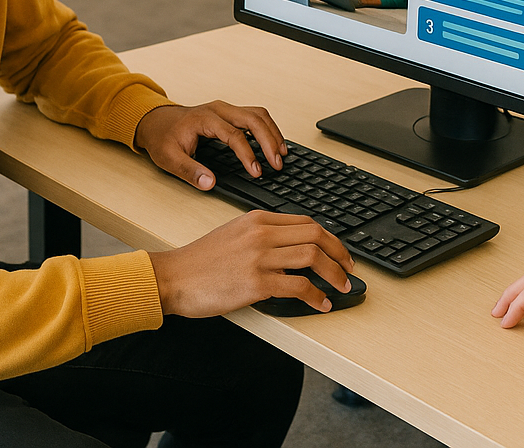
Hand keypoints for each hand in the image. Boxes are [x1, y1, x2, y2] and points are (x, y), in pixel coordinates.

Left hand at [134, 101, 286, 190]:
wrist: (155, 120)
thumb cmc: (162, 137)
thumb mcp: (168, 158)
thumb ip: (189, 171)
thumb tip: (210, 183)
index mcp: (205, 119)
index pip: (234, 135)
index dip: (248, 154)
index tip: (257, 171)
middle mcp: (219, 109)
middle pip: (253, 119)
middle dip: (269, 141)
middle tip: (277, 163)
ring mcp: (226, 109)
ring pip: (258, 114)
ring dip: (272, 133)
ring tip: (282, 153)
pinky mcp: (229, 113)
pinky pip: (255, 116)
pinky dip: (268, 128)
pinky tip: (274, 143)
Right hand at [148, 211, 354, 315]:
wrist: (174, 276)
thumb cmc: (201, 260)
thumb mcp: (234, 233)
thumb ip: (262, 234)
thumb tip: (292, 247)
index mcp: (258, 219)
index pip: (306, 222)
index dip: (329, 237)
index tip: (339, 251)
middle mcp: (262, 233)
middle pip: (316, 234)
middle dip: (340, 252)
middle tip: (350, 269)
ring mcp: (260, 256)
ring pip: (312, 256)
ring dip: (334, 273)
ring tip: (342, 287)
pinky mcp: (256, 282)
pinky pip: (298, 287)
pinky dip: (316, 296)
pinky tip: (321, 304)